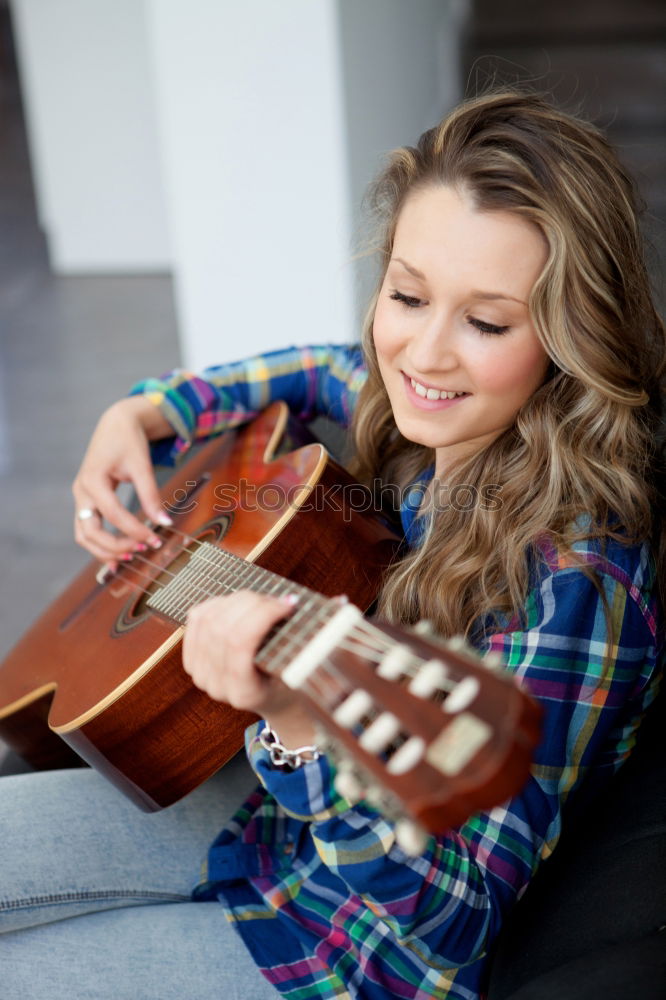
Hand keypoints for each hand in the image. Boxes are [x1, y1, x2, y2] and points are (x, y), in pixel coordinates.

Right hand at [72, 397, 173, 564]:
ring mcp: (81, 498)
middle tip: (142, 551)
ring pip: (84, 534)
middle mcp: (81, 491)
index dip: (134, 530)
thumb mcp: (142, 465)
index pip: (113, 514)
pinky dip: (101, 544)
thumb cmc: (128, 441)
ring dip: (104, 550)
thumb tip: (165, 523)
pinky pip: (88, 529)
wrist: (116, 424)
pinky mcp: (87, 501)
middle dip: (114, 546)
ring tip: (131, 557)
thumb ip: (151, 495)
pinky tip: (119, 556)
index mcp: (93, 480)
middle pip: (89, 531)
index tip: (155, 539)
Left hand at [182, 591, 316, 748]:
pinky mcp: (192, 657)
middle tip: (280, 600)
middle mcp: (217, 686)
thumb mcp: (307, 665)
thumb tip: (339, 602)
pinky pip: (198, 616)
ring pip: (210, 618)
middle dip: (255, 603)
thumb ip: (321, 634)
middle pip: (224, 627)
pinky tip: (241, 604)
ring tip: (263, 601)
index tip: (290, 603)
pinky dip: (219, 602)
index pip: (240, 644)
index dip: (263, 614)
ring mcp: (201, 673)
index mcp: (245, 692)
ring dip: (239, 600)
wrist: (271, 699)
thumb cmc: (294, 680)